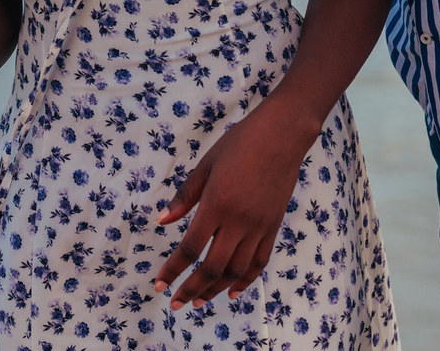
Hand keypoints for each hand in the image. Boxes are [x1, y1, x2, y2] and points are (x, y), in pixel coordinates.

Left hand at [152, 102, 313, 307]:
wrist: (280, 137)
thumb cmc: (238, 145)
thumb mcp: (205, 166)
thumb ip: (184, 197)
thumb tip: (160, 221)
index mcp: (216, 205)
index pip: (190, 248)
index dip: (172, 270)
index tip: (159, 285)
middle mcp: (238, 222)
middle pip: (212, 268)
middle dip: (191, 289)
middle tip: (176, 303)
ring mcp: (258, 227)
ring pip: (236, 271)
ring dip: (215, 290)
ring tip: (198, 301)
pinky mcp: (273, 228)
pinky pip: (258, 262)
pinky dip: (244, 281)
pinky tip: (231, 291)